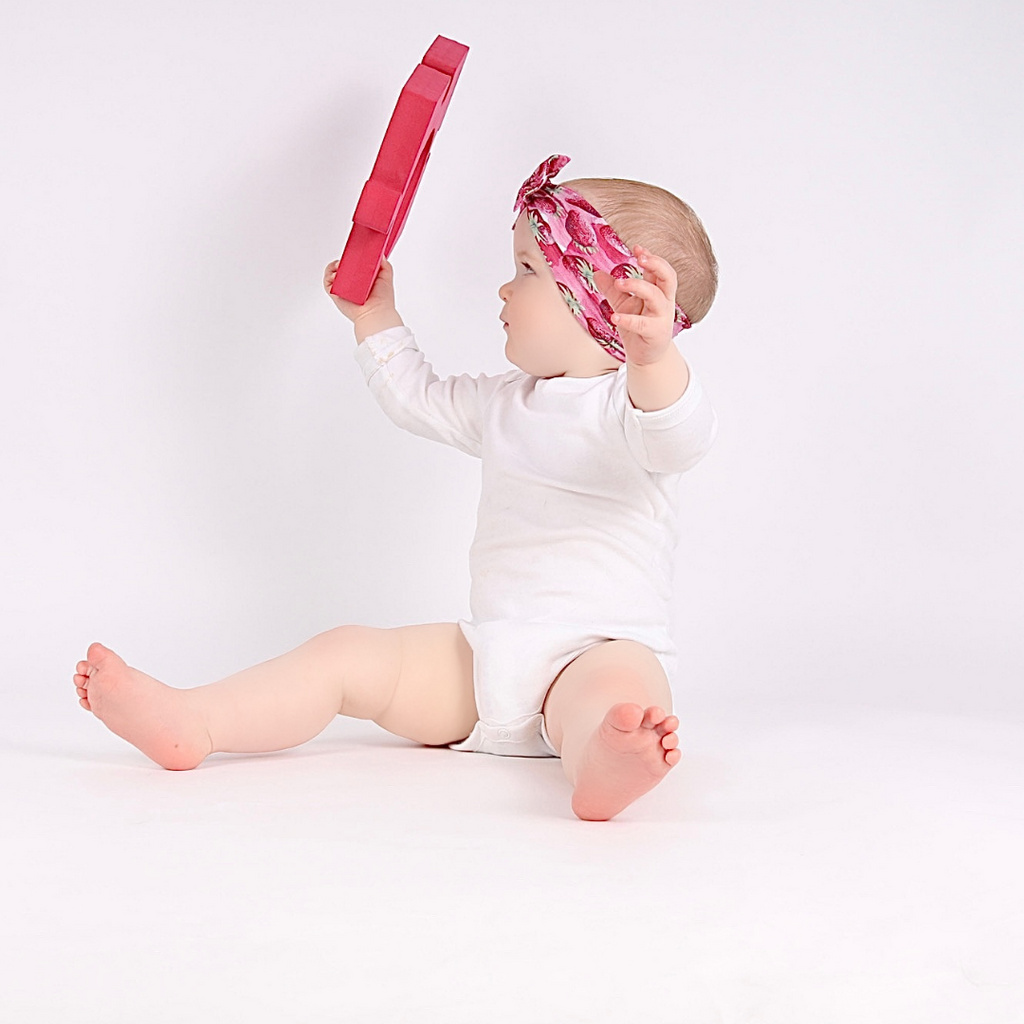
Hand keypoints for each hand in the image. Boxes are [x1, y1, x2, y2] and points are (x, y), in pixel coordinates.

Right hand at [324, 257, 403, 339]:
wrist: (375, 311)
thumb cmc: (382, 299)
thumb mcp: (387, 276)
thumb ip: (384, 264)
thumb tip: (380, 254)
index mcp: (363, 280)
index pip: (353, 266)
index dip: (351, 259)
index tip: (353, 254)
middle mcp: (352, 285)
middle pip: (342, 268)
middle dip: (342, 261)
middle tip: (346, 259)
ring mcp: (343, 289)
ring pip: (332, 273)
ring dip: (334, 267)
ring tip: (340, 266)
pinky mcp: (335, 294)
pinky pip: (327, 282)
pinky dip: (328, 275)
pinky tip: (335, 273)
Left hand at [596, 246, 677, 367]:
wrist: (646, 356)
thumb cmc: (638, 327)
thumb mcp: (623, 305)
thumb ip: (612, 290)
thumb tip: (596, 273)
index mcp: (658, 292)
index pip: (659, 270)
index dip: (650, 257)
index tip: (637, 247)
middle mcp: (664, 302)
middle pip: (668, 277)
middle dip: (657, 264)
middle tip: (640, 257)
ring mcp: (662, 317)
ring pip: (656, 297)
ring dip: (639, 286)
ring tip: (619, 283)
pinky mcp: (655, 333)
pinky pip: (643, 324)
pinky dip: (628, 319)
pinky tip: (615, 316)